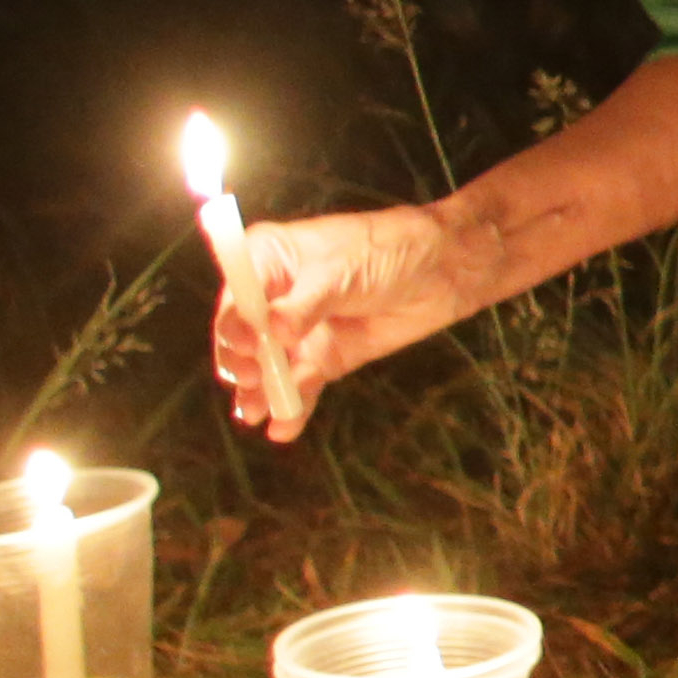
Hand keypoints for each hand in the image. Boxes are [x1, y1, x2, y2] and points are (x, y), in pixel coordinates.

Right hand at [222, 204, 473, 443]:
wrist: (442, 269)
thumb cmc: (387, 249)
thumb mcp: (340, 270)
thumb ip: (304, 304)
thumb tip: (273, 331)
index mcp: (267, 259)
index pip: (236, 297)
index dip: (235, 323)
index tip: (248, 346)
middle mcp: (273, 298)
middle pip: (244, 338)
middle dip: (243, 363)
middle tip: (251, 381)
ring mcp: (297, 332)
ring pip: (269, 368)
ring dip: (261, 392)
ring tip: (256, 413)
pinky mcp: (324, 357)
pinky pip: (301, 385)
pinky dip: (293, 406)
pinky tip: (282, 428)